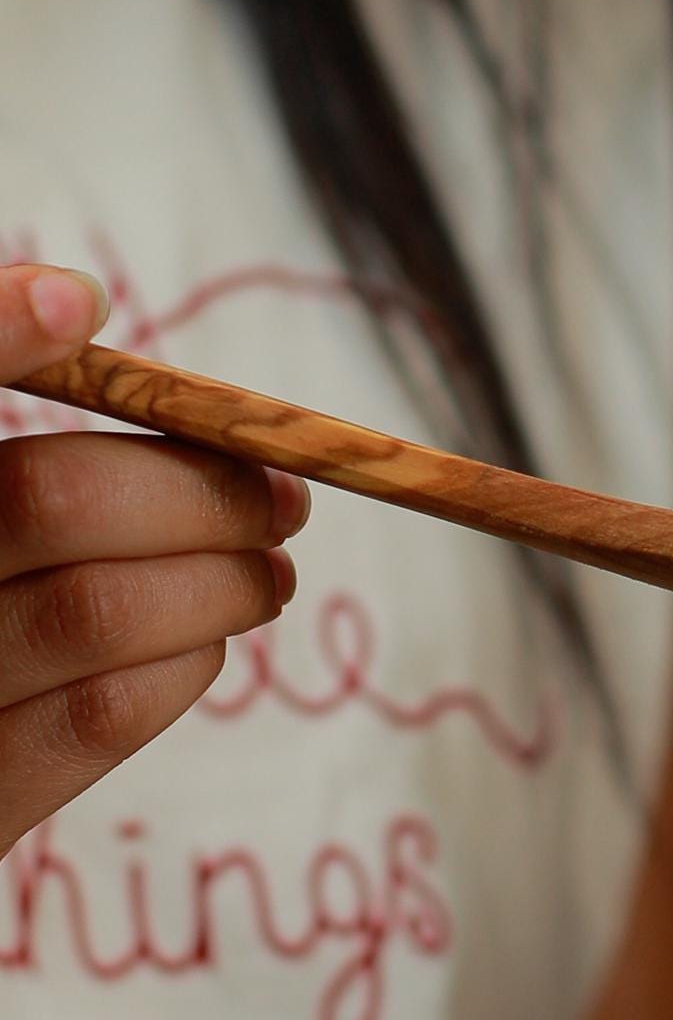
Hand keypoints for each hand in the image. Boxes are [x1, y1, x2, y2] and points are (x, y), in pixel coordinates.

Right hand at [0, 264, 307, 856]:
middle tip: (279, 497)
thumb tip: (71, 302)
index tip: (78, 302)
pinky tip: (207, 644)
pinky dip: (183, 665)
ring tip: (269, 572)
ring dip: (217, 581)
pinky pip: (97, 717)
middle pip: (45, 502)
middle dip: (193, 488)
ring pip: (94, 612)